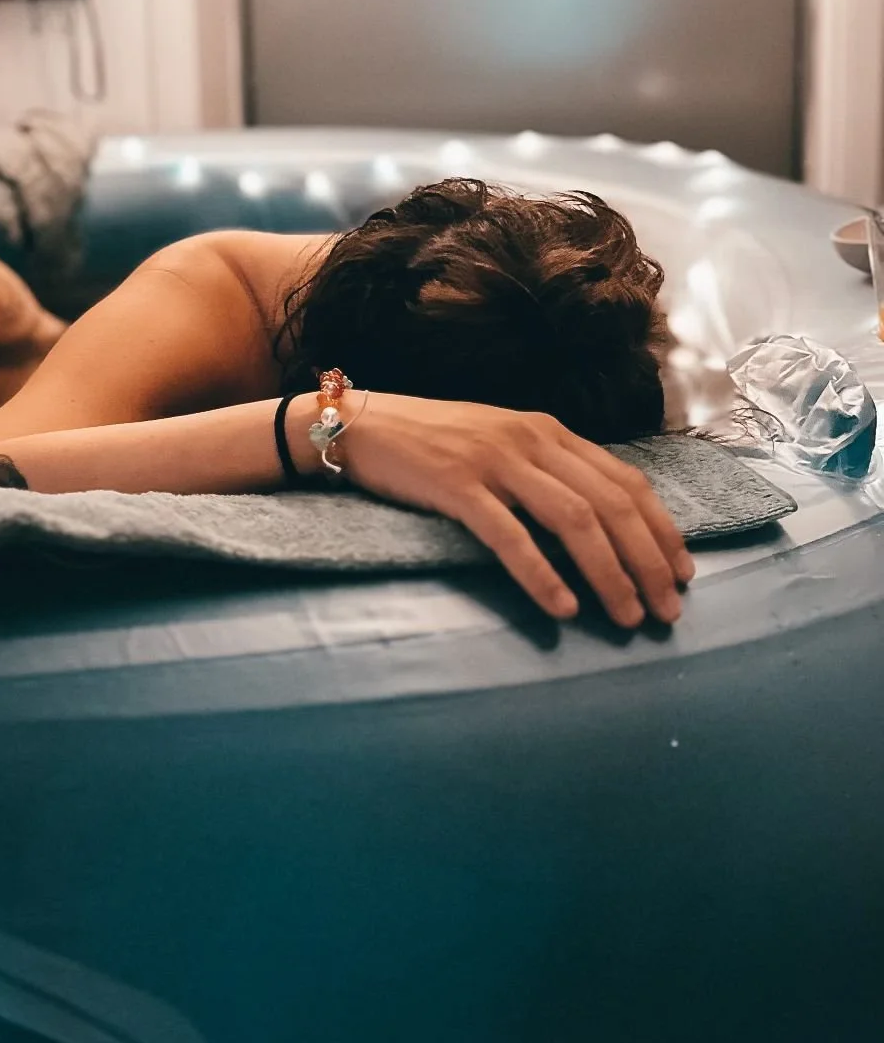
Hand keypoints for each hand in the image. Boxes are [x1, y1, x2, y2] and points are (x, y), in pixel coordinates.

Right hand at [341, 394, 693, 626]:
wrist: (361, 425)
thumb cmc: (433, 442)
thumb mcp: (501, 444)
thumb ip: (546, 471)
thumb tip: (598, 522)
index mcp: (548, 430)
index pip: (626, 481)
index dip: (662, 529)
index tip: (683, 573)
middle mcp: (531, 440)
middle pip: (611, 504)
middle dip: (648, 562)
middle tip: (667, 611)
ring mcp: (495, 461)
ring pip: (574, 520)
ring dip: (610, 574)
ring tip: (628, 617)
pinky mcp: (457, 485)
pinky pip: (510, 536)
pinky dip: (542, 574)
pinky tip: (563, 607)